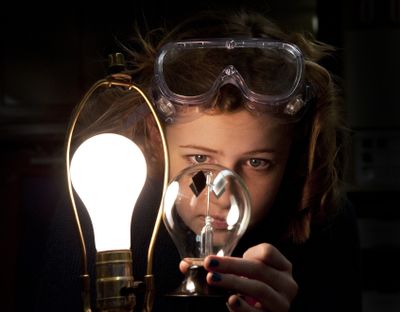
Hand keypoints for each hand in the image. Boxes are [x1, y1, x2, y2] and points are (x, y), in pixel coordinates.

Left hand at [180, 243, 297, 311]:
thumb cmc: (251, 290)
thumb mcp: (242, 275)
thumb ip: (220, 268)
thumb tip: (185, 265)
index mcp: (282, 267)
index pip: (268, 252)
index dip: (248, 251)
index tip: (228, 256)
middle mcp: (287, 283)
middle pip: (259, 268)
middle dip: (231, 265)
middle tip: (209, 264)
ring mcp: (282, 303)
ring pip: (259, 288)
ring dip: (233, 282)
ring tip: (213, 280)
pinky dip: (243, 307)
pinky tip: (230, 300)